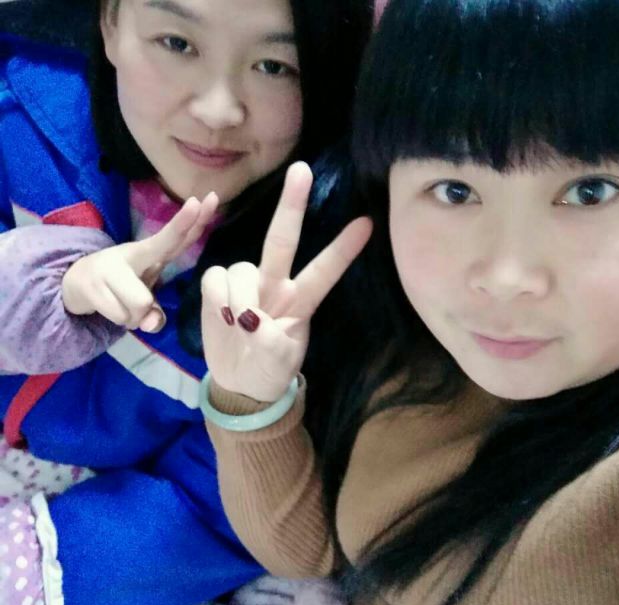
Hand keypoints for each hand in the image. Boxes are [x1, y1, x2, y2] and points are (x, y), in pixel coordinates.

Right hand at [62, 192, 218, 331]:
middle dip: (179, 249)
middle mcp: (131, 255)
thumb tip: (149, 323)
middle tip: (166, 264)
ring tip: (125, 305)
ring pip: (142, 304)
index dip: (188, 220)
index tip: (201, 200)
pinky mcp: (92, 286)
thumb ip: (156, 311)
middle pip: (157, 255)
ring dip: (136, 316)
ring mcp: (109, 269)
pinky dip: (122, 321)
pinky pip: (122, 317)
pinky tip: (112, 308)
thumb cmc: (120, 287)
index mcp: (148, 253)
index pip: (173, 237)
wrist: (74, 283)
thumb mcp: (145, 293)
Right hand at [201, 162, 371, 401]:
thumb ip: (271, 345)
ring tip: (238, 324)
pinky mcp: (217, 288)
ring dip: (238, 295)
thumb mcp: (279, 366)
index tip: (367, 223)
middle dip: (292, 205)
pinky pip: (214, 278)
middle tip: (302, 170)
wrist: (238, 383)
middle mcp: (276, 284)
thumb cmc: (268, 370)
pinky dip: (215, 297)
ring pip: (240, 268)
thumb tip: (250, 321)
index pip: (324, 272)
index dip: (343, 249)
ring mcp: (246, 284)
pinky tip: (221, 315)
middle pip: (283, 240)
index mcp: (302, 301)